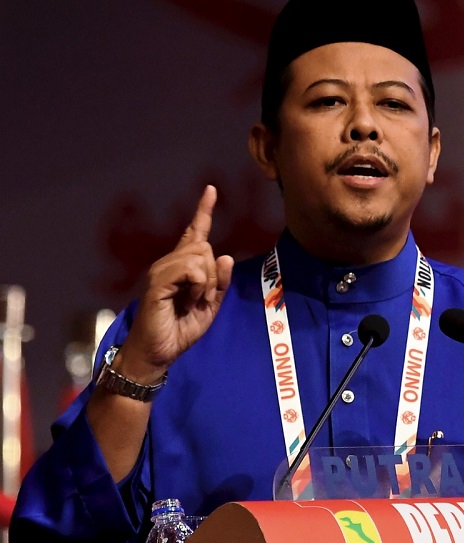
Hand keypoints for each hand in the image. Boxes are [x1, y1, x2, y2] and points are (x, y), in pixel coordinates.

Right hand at [114, 185, 234, 382]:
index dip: (203, 210)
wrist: (158, 353)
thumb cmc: (180, 330)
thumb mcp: (210, 306)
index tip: (211, 189)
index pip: (195, 232)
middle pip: (206, 246)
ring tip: (192, 302)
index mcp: (182, 266)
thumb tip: (225, 256)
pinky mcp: (157, 281)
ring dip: (206, 284)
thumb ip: (220, 283)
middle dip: (214, 275)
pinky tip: (188, 302)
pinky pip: (192, 270)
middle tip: (201, 299)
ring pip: (200, 256)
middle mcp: (169, 263)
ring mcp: (161, 270)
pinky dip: (199, 287)